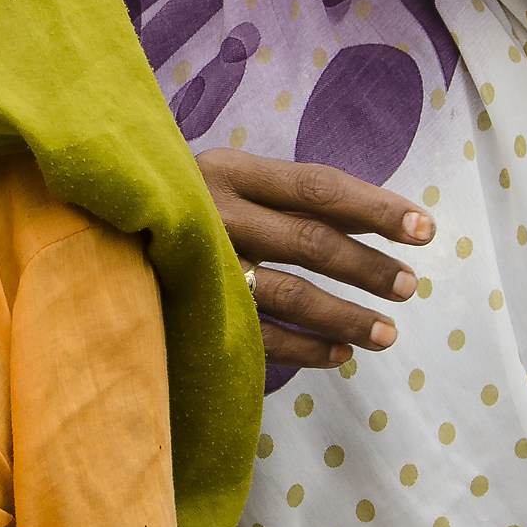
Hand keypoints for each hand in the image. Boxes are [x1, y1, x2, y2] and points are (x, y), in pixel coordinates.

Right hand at [199, 149, 432, 368]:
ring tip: (388, 333)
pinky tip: (342, 355)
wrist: (102, 235)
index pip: (317, 186)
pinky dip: (307, 348)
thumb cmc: (190, 205)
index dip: (376, 207)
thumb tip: (379, 217)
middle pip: (311, 240)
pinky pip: (261, 336)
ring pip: (290, 294)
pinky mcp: (193, 309)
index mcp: (230, 171)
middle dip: (368, 266)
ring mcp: (203, 264)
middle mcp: (216, 213)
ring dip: (345, 316)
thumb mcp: (231, 182)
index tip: (424, 228)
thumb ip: (290, 197)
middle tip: (409, 286)